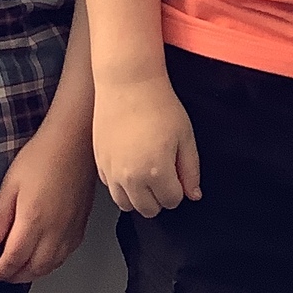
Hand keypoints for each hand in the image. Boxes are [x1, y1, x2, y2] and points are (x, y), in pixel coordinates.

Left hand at [0, 116, 97, 281]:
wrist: (73, 143)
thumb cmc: (41, 157)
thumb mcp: (9, 184)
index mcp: (33, 222)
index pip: (13, 259)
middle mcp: (54, 232)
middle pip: (34, 269)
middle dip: (15, 276)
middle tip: (1, 274)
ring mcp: (70, 230)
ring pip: (51, 265)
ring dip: (33, 273)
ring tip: (19, 270)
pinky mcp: (81, 225)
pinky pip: (66, 255)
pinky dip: (51, 263)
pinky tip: (43, 258)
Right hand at [93, 74, 201, 217]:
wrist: (127, 83)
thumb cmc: (159, 105)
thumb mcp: (185, 137)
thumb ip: (191, 170)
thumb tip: (193, 194)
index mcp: (156, 172)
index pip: (172, 201)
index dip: (179, 189)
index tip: (178, 173)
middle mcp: (131, 178)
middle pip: (148, 209)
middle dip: (160, 197)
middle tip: (164, 174)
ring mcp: (111, 171)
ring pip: (126, 204)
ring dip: (139, 196)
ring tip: (146, 174)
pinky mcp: (99, 163)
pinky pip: (111, 188)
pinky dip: (121, 184)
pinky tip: (130, 165)